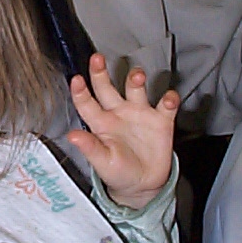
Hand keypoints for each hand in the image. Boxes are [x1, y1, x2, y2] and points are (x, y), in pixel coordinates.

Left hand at [66, 53, 179, 209]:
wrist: (144, 184)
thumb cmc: (118, 172)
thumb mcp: (103, 163)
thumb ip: (90, 148)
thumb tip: (72, 136)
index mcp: (101, 123)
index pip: (86, 103)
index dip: (80, 91)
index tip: (76, 79)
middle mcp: (118, 113)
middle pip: (107, 87)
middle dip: (101, 72)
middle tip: (97, 58)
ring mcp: (140, 114)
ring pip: (136, 88)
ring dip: (136, 79)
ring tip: (137, 76)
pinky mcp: (161, 120)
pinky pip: (166, 105)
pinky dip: (169, 99)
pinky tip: (168, 99)